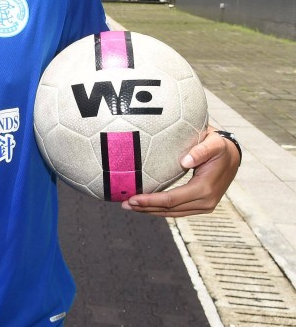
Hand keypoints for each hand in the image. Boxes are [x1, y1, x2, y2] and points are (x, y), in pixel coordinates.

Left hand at [121, 129, 239, 216]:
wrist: (232, 154)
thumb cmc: (219, 146)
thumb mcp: (214, 143)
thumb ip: (201, 151)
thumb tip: (185, 161)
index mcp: (205, 189)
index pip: (172, 199)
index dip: (151, 200)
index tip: (133, 198)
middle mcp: (206, 202)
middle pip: (170, 209)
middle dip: (146, 208)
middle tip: (124, 204)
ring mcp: (205, 205)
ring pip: (173, 213)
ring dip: (151, 211)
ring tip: (131, 206)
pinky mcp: (201, 205)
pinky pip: (178, 210)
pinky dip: (161, 209)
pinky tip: (146, 206)